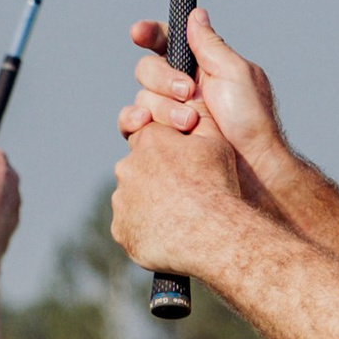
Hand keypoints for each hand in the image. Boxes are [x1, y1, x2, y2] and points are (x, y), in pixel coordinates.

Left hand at [108, 90, 248, 282]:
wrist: (211, 232)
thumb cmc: (217, 185)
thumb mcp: (216, 142)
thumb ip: (200, 119)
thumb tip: (193, 102)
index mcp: (148, 140)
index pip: (147, 136)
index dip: (163, 150)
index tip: (176, 163)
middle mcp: (127, 166)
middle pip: (138, 169)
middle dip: (155, 179)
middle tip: (182, 195)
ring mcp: (121, 200)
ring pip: (133, 200)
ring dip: (150, 206)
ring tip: (179, 220)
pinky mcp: (121, 229)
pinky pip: (131, 228)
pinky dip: (146, 231)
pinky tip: (169, 237)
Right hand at [120, 7, 287, 179]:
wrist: (251, 168)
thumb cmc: (251, 121)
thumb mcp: (235, 73)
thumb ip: (210, 44)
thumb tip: (195, 14)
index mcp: (201, 67)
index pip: (166, 42)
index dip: (149, 34)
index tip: (138, 33)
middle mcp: (182, 88)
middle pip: (148, 69)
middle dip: (164, 79)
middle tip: (189, 92)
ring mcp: (168, 115)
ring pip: (141, 97)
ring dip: (163, 107)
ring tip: (189, 124)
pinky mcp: (159, 140)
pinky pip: (131, 124)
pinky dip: (133, 121)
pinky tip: (145, 124)